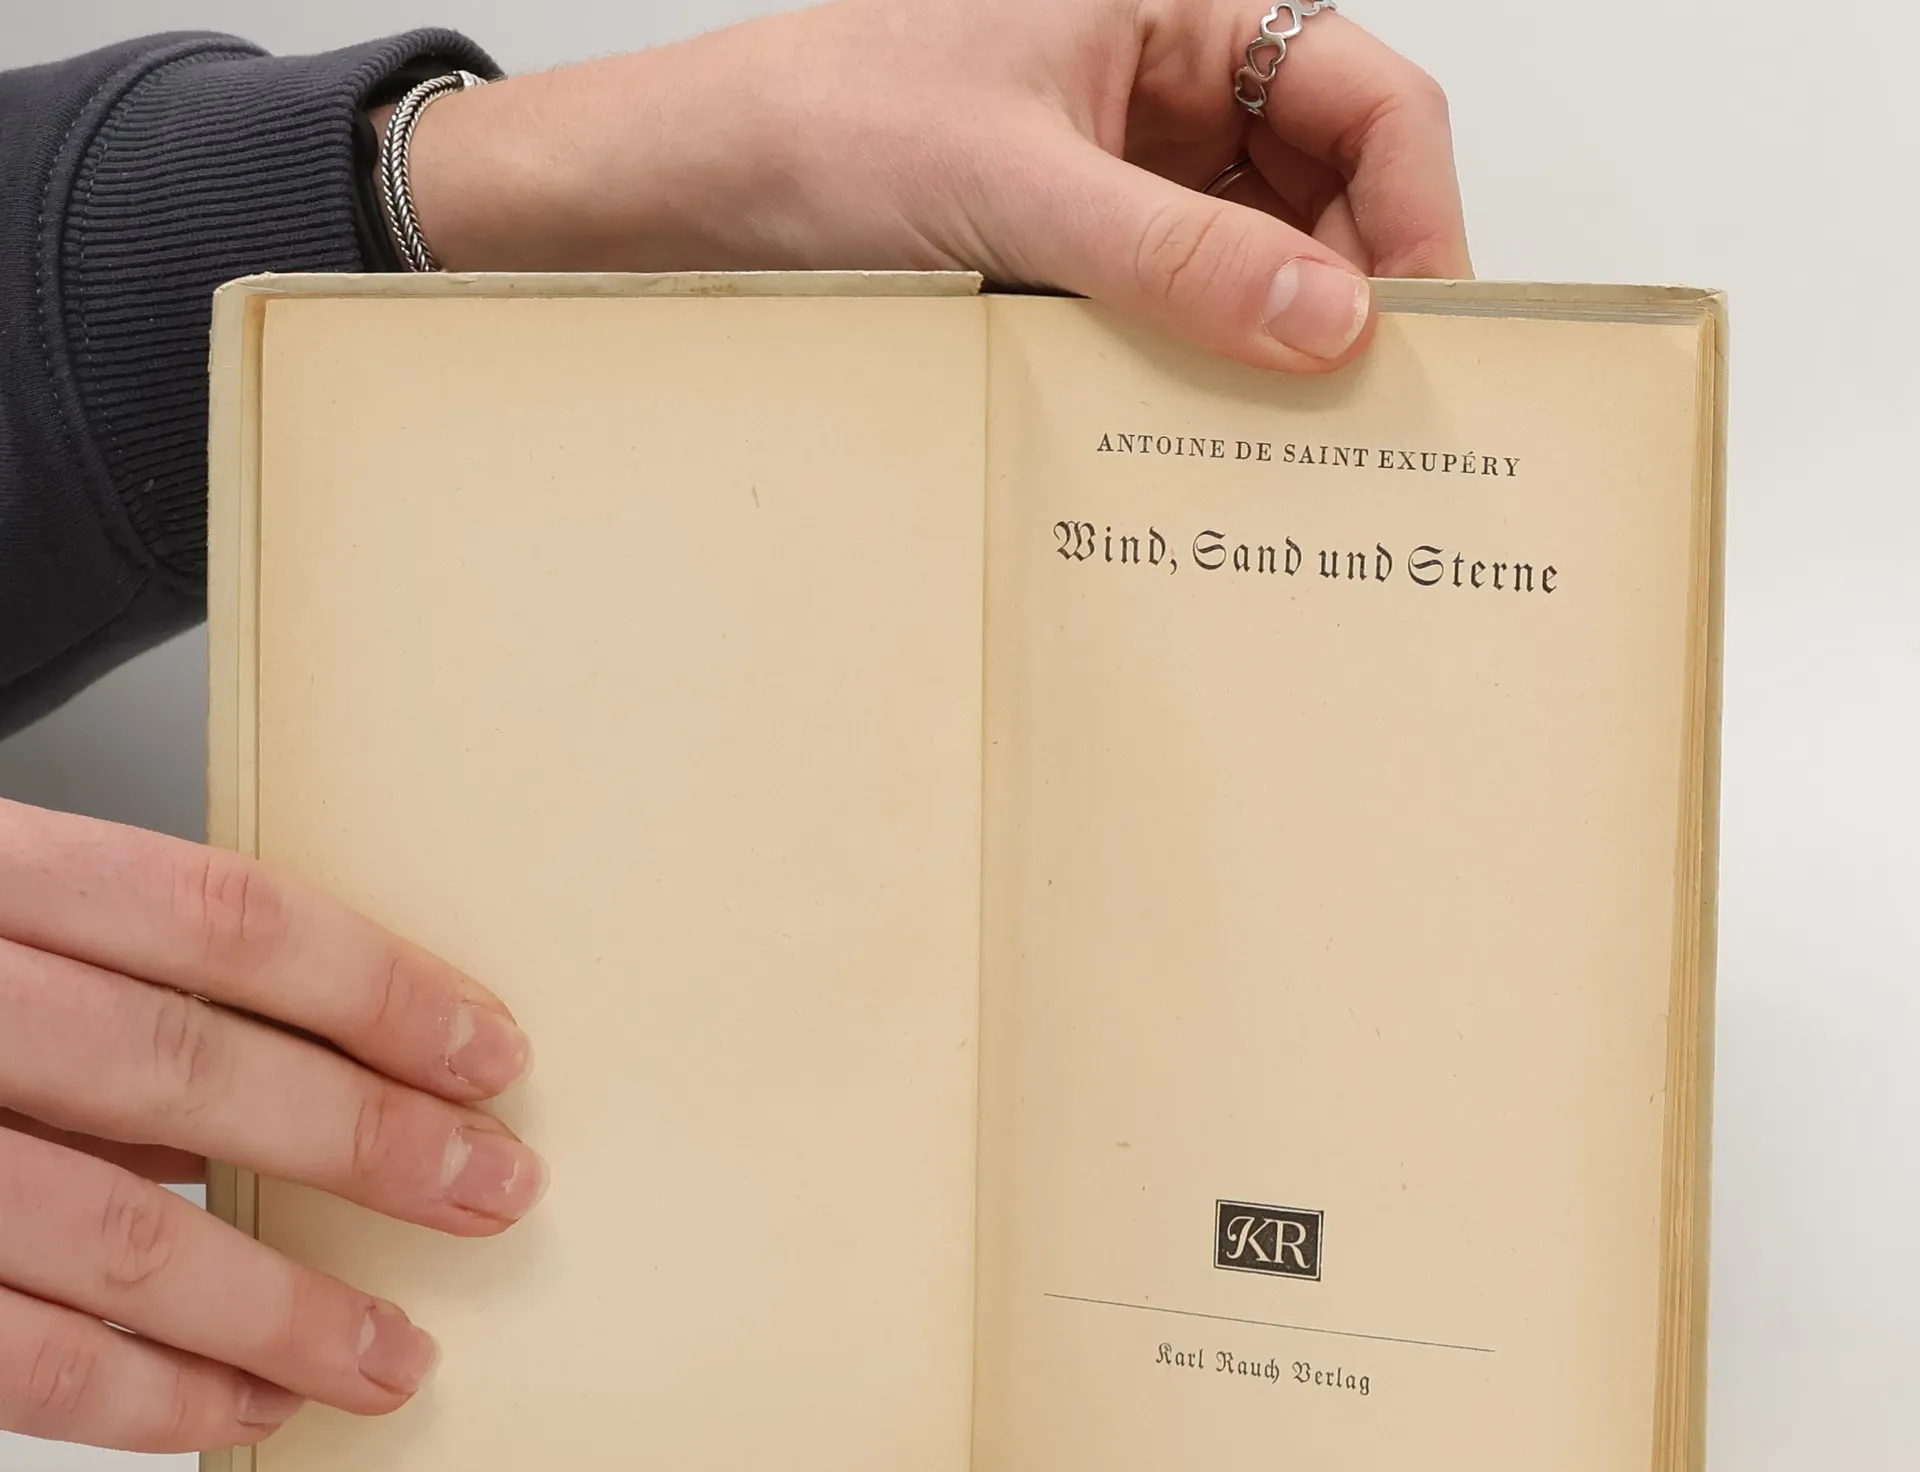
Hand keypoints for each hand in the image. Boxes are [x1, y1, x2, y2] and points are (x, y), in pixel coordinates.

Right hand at [0, 801, 545, 1451]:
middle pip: (186, 1071)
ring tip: (390, 1353)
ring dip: (280, 1307)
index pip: (216, 918)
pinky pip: (17, 1358)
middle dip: (363, 1142)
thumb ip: (109, 979)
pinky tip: (244, 1407)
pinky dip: (149, 1398)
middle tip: (488, 1189)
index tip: (486, 1049)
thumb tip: (313, 1064)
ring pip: (113, 1236)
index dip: (374, 986)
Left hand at [406, 0, 1468, 372]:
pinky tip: (1202, 420)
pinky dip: (1203, 359)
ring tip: (1284, 430)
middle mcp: (1165, 87)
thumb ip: (1181, 255)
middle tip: (1362, 411)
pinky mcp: (1078, 248)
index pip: (1364, 97)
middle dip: (1354, 290)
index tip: (1417, 333)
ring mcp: (1124, 171)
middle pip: (1329, 185)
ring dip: (1278, 337)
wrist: (689, 193)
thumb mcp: (1016, 187)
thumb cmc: (818, 127)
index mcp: (1174, 11)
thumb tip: (1332, 319)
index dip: (1413, 214)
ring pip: (1261, 254)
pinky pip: (1182, 302)